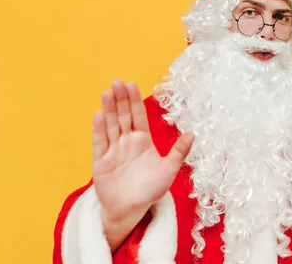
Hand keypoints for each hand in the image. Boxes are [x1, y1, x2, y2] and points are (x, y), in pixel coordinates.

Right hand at [92, 80, 193, 236]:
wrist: (130, 211)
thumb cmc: (150, 190)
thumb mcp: (168, 170)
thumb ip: (179, 152)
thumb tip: (192, 133)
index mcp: (143, 141)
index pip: (138, 116)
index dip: (135, 100)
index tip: (132, 84)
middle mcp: (127, 142)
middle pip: (123, 116)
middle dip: (120, 99)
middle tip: (117, 82)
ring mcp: (113, 150)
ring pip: (110, 125)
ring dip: (108, 109)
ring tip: (106, 92)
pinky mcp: (100, 161)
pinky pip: (99, 142)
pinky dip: (99, 129)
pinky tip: (99, 115)